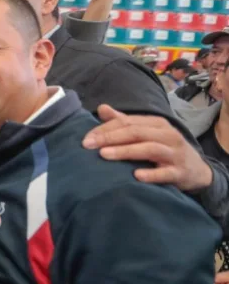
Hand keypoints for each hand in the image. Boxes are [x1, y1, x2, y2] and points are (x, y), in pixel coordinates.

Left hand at [82, 105, 211, 190]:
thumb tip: (102, 108)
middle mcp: (167, 135)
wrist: (197, 171)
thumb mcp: (147, 133)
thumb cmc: (164, 149)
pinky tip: (136, 176)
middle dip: (110, 138)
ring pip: (149, 149)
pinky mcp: (180, 172)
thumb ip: (124, 122)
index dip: (105, 129)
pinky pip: (165, 173)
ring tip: (104, 155)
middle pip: (136, 133)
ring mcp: (175, 153)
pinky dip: (151, 174)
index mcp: (156, 124)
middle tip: (88, 145)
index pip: (127, 122)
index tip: (86, 139)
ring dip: (125, 151)